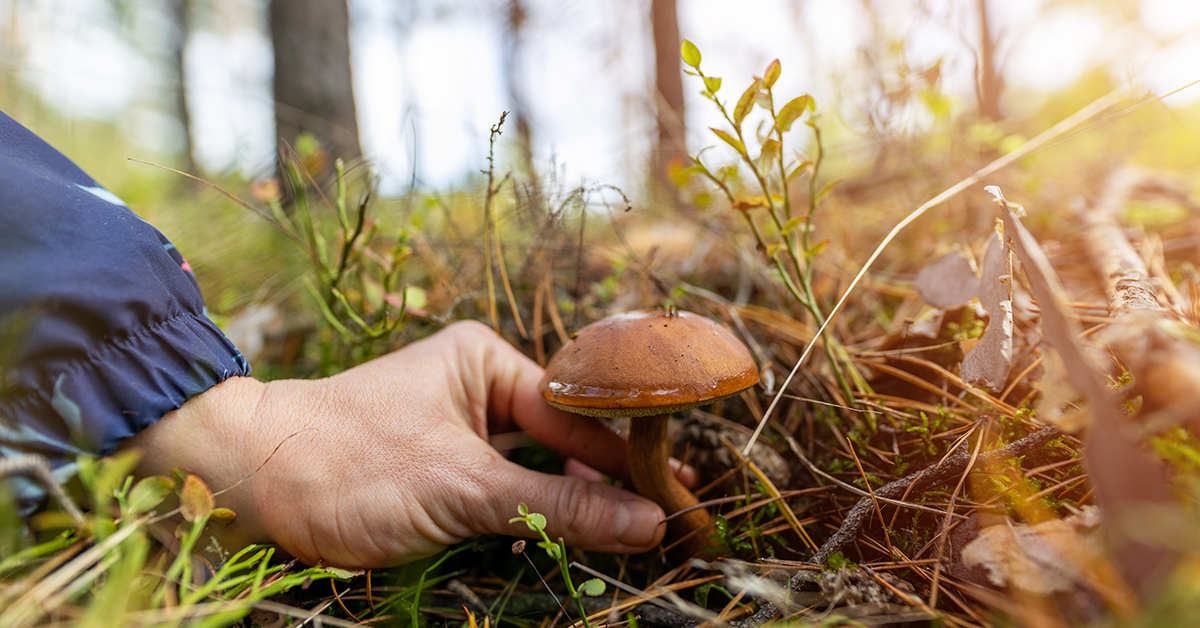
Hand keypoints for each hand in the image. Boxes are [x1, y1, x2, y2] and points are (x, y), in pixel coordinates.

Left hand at [125, 321, 690, 567]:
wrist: (248, 485)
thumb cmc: (349, 464)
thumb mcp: (464, 489)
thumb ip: (560, 505)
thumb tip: (648, 523)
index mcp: (484, 360)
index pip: (578, 411)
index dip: (628, 456)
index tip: (677, 492)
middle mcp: (477, 386)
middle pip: (564, 438)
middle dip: (607, 482)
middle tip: (666, 520)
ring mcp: (459, 429)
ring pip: (537, 468)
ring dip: (574, 502)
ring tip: (636, 534)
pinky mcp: (440, 468)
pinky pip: (505, 489)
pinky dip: (535, 514)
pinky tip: (574, 537)